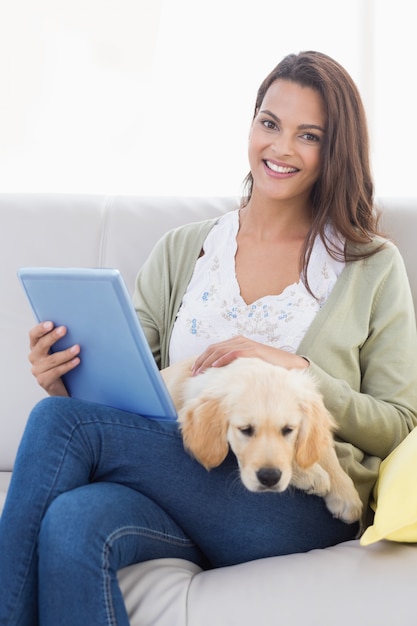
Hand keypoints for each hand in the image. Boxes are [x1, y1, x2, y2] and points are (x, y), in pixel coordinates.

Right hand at [28, 322, 79, 395]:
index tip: (51, 323)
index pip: (34, 335)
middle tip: (64, 329)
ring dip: (65, 353)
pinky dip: (67, 365)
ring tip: (77, 348)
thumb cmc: (61, 363)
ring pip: (52, 359)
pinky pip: (56, 371)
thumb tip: (75, 327)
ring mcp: (37, 370)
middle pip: (41, 345)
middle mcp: (34, 357)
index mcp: (36, 347)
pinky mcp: (43, 381)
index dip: (40, 329)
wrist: (60, 386)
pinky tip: (76, 361)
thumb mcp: (58, 350)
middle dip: (53, 337)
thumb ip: (61, 340)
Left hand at [191, 335, 308, 374]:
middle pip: (213, 349)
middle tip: (194, 373)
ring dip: (208, 361)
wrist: (287, 364)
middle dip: (201, 361)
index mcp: (236, 342)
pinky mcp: (252, 350)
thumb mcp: (246, 365)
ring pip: (220, 350)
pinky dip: (223, 359)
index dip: (202, 359)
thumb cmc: (267, 367)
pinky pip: (233, 353)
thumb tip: (219, 376)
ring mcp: (245, 344)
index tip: (194, 371)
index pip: (213, 349)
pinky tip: (215, 366)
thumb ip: (234, 366)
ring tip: (200, 371)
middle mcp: (239, 341)